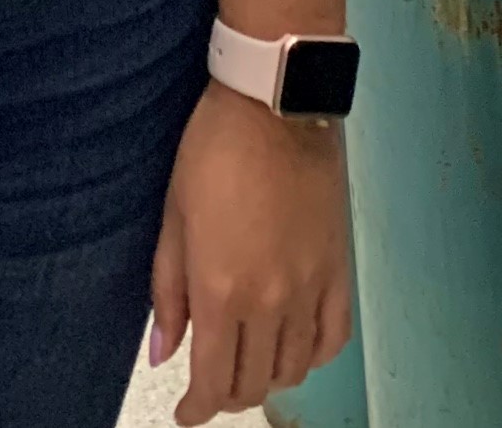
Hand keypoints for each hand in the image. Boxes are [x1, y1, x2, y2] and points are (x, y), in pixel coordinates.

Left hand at [148, 82, 352, 420]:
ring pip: (293, 370)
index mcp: (219, 290)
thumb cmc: (213, 150)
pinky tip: (295, 348)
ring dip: (267, 379)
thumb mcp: (174, 216)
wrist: (276, 104)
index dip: (195, 409)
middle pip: (252, 383)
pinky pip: (332, 339)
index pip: (210, 381)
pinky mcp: (339, 270)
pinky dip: (312, 357)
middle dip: (226, 395)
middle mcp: (268, 302)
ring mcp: (309, 288)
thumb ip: (168, 291)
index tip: (186, 412)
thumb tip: (163, 354)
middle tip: (211, 383)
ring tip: (250, 363)